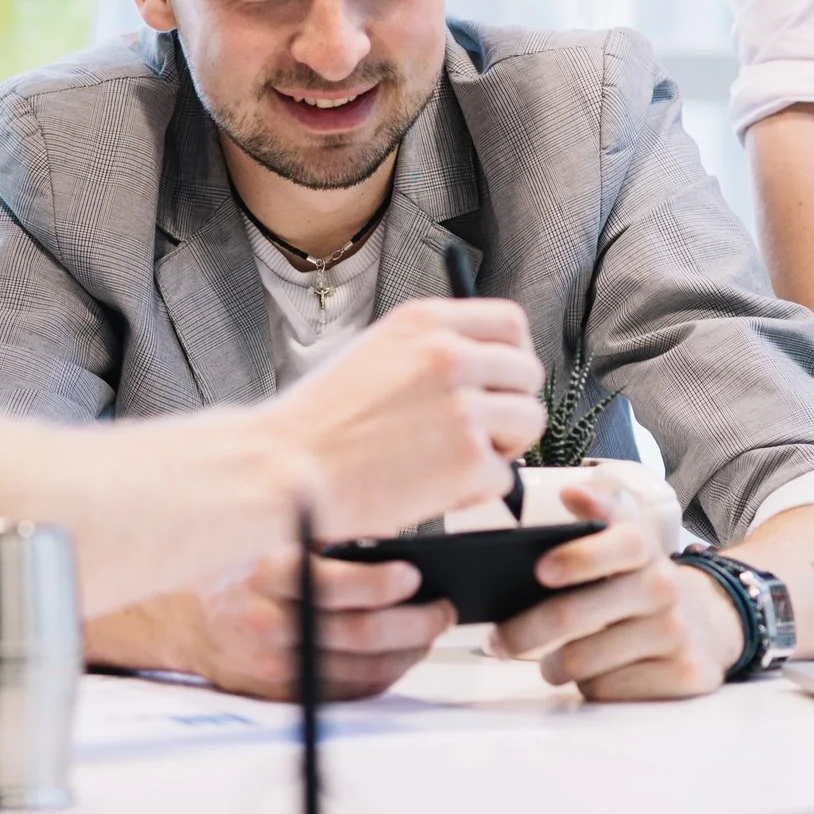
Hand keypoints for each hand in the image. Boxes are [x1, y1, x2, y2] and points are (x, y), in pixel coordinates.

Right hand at [176, 550, 452, 700]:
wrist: (192, 620)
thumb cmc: (243, 570)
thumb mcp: (274, 539)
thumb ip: (325, 540)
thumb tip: (392, 544)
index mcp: (267, 574)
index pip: (334, 585)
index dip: (381, 583)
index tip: (414, 575)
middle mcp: (269, 622)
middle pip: (358, 634)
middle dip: (413, 623)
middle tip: (440, 610)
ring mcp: (275, 664)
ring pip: (361, 669)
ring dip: (406, 652)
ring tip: (428, 631)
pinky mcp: (283, 692)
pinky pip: (347, 692)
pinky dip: (382, 675)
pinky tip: (399, 657)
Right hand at [267, 297, 544, 535]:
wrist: (285, 468)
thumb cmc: (317, 423)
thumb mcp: (374, 354)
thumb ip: (428, 351)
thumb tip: (480, 367)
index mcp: (424, 322)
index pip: (509, 322)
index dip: (512, 356)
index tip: (501, 381)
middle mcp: (449, 355)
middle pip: (528, 373)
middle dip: (510, 406)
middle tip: (481, 433)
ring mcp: (462, 407)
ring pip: (528, 422)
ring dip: (502, 448)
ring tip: (456, 461)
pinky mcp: (468, 460)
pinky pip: (504, 477)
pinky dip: (477, 491)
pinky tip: (436, 489)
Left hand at [491, 485, 743, 701]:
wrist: (709, 626)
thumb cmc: (644, 585)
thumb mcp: (627, 544)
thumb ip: (597, 516)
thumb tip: (570, 493)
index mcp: (644, 548)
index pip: (617, 544)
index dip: (579, 557)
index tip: (540, 570)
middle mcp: (663, 588)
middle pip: (575, 614)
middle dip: (524, 630)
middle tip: (498, 641)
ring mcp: (675, 634)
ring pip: (583, 661)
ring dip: (553, 666)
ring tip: (548, 663)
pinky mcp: (681, 677)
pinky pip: (607, 690)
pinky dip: (589, 686)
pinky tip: (594, 675)